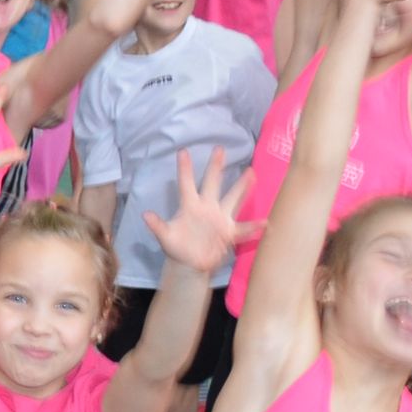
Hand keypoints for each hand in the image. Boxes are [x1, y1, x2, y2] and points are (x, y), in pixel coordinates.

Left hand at [142, 149, 261, 275]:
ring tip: (251, 172)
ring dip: (242, 187)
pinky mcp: (228, 233)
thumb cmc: (177, 247)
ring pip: (232, 199)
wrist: (190, 264)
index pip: (187, 184)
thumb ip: (157, 226)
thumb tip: (145, 215)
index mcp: (190, 206)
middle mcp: (207, 207)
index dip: (185, 169)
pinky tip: (266, 222)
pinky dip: (254, 227)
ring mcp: (220, 219)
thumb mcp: (165, 237)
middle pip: (212, 183)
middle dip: (216, 167)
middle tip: (220, 148)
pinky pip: (243, 229)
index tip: (183, 151)